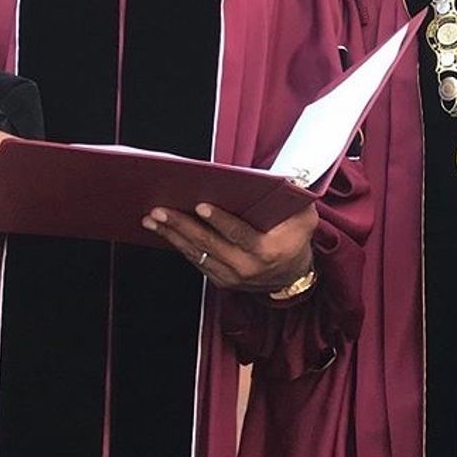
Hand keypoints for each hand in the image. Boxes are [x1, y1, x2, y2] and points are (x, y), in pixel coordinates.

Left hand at [142, 200, 317, 293]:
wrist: (293, 276)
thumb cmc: (297, 237)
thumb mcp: (305, 217)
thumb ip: (295, 197)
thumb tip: (282, 176)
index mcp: (266, 251)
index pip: (238, 234)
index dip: (219, 220)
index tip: (200, 205)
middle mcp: (246, 268)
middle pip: (209, 244)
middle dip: (182, 225)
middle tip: (160, 209)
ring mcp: (230, 277)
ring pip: (196, 254)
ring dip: (172, 235)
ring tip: (152, 218)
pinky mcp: (219, 281)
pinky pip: (195, 261)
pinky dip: (178, 244)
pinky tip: (162, 231)